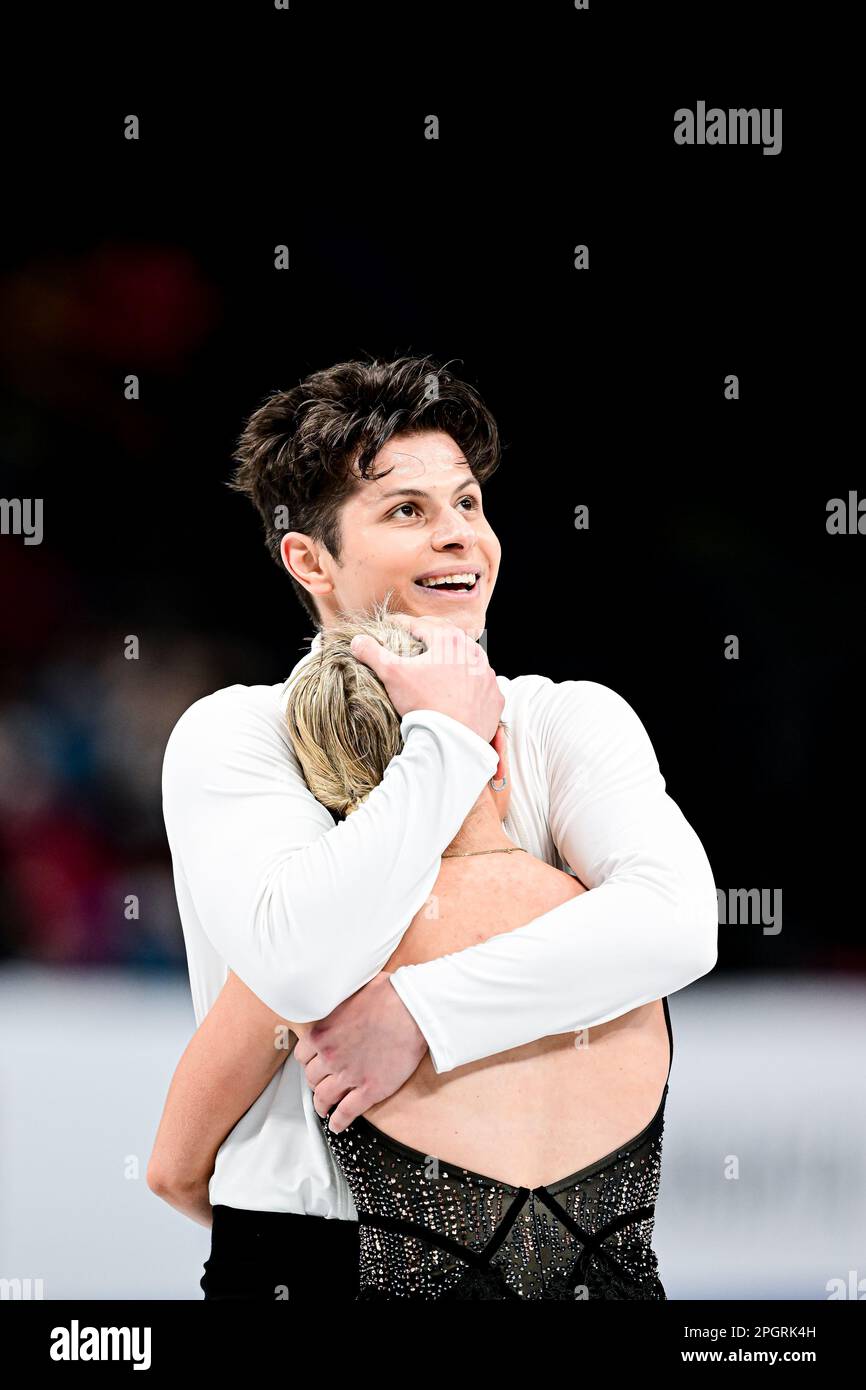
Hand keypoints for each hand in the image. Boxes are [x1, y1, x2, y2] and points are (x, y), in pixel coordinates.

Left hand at [293, 972, 427, 1133]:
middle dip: (316, 1081)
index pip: (302, 1054)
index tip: (313, 1062)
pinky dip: (338, 1121)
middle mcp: (330, 1056)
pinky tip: (336, 1125)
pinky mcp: (370, 1089)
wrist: (414, 1010)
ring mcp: (349, 1075)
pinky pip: (346, 1112)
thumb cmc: (388, 995)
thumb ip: (337, 1003)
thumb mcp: (350, 991)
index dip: (309, 1060)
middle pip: (312, 1077)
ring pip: (324, 1097)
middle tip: (321, 1083)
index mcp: (321, 1032)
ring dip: (322, 1104)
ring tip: (323, 1108)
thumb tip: (335, 998)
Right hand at [349, 614, 503, 744]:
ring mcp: (487, 675)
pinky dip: (469, 683)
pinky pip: (481, 683)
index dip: (400, 624)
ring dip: (452, 659)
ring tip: (437, 665)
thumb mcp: (393, 675)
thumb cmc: (424, 704)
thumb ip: (374, 653)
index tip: (388, 625)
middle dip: (428, 636)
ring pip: (467, 659)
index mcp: (449, 640)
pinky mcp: (494, 696)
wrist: (452, 741)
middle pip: (446, 637)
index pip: (419, 624)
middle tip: (412, 640)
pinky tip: (459, 690)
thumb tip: (357, 641)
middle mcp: (473, 652)